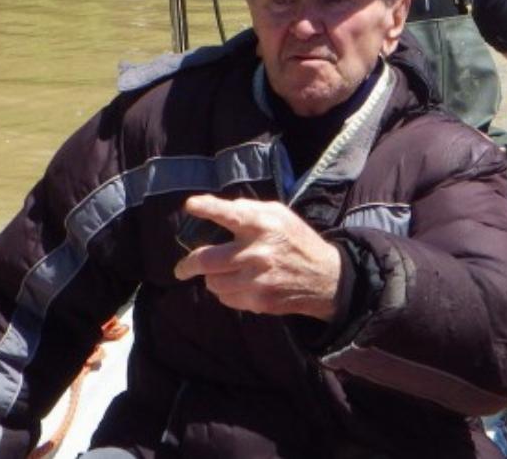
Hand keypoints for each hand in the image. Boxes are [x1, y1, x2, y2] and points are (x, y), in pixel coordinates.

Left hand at [172, 195, 341, 320]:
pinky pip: (226, 298)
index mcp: (264, 226)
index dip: (208, 208)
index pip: (231, 214)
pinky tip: (241, 285)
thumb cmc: (297, 241)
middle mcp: (257, 253)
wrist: (324, 278)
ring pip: (212, 283)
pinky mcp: (258, 301)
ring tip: (225, 274)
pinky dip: (227, 292)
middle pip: (206, 260)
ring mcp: (256, 280)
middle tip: (181, 268)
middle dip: (187, 265)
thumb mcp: (281, 216)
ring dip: (212, 278)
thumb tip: (222, 209)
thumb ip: (252, 210)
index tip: (190, 205)